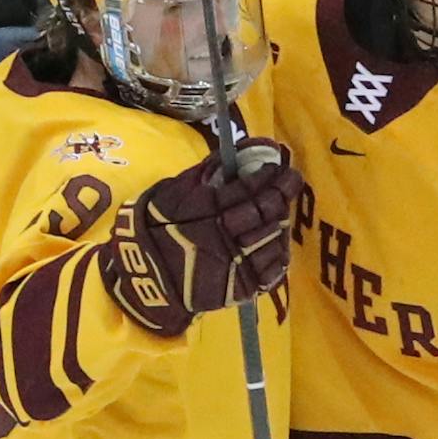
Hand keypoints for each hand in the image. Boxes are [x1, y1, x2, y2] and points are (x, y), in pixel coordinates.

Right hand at [102, 139, 304, 333]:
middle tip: (293, 179)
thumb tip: (237, 150)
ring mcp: (235, 264)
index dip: (267, 175)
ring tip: (282, 209)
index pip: (248, 188)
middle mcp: (225, 237)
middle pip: (265, 211)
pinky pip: (271, 271)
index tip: (278, 166)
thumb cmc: (156, 227)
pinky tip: (278, 242)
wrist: (144, 276)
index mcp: (208, 210)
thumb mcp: (174, 191)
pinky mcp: (239, 288)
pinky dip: (278, 254)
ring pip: (273, 238)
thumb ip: (206, 172)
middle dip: (283, 191)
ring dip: (281, 221)